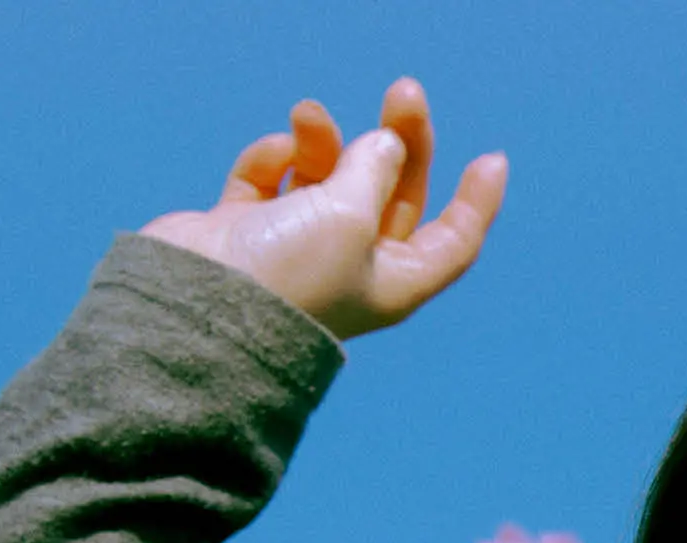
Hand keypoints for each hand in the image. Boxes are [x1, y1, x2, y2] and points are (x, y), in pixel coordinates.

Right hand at [140, 78, 508, 340]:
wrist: (194, 305)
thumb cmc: (289, 274)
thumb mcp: (350, 216)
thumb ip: (373, 171)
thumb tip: (385, 144)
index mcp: (393, 282)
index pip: (452, 242)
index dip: (475, 203)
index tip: (492, 158)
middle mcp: (350, 266)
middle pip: (393, 195)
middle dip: (399, 143)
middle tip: (405, 93)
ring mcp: (296, 246)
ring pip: (328, 178)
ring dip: (324, 141)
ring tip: (307, 116)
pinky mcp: (246, 229)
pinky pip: (273, 179)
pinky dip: (275, 159)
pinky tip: (272, 153)